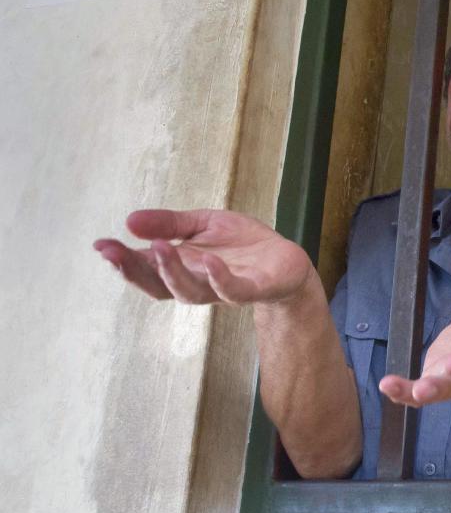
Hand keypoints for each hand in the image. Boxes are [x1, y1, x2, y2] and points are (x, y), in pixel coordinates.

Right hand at [93, 209, 316, 305]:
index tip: (101, 245)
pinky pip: (233, 290)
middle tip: (114, 251)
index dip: (122, 260)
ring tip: (159, 247)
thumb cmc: (242, 245)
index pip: (146, 268)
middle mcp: (197, 284)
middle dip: (135, 270)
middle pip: (159, 285)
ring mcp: (224, 290)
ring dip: (172, 272)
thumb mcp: (204, 224)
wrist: (287, 261)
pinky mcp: (254, 289)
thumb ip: (170, 224)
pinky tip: (209, 261)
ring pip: (190, 292)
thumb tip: (129, 220)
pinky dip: (220, 278)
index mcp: (182, 268)